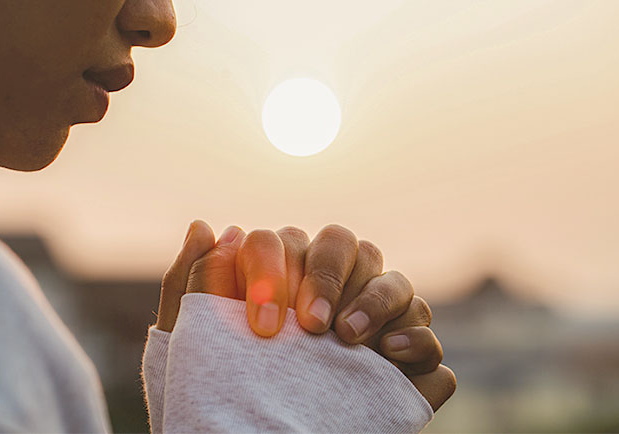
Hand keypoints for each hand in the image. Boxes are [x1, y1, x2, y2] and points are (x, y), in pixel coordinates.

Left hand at [155, 220, 455, 410]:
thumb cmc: (224, 391)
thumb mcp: (196, 344)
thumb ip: (193, 283)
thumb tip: (204, 227)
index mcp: (282, 275)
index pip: (284, 242)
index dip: (276, 272)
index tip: (263, 325)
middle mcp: (330, 289)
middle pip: (344, 244)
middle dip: (326, 276)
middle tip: (309, 326)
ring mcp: (373, 320)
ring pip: (392, 278)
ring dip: (374, 299)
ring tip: (347, 338)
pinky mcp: (405, 359)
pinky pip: (425, 330)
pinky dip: (416, 336)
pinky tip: (391, 354)